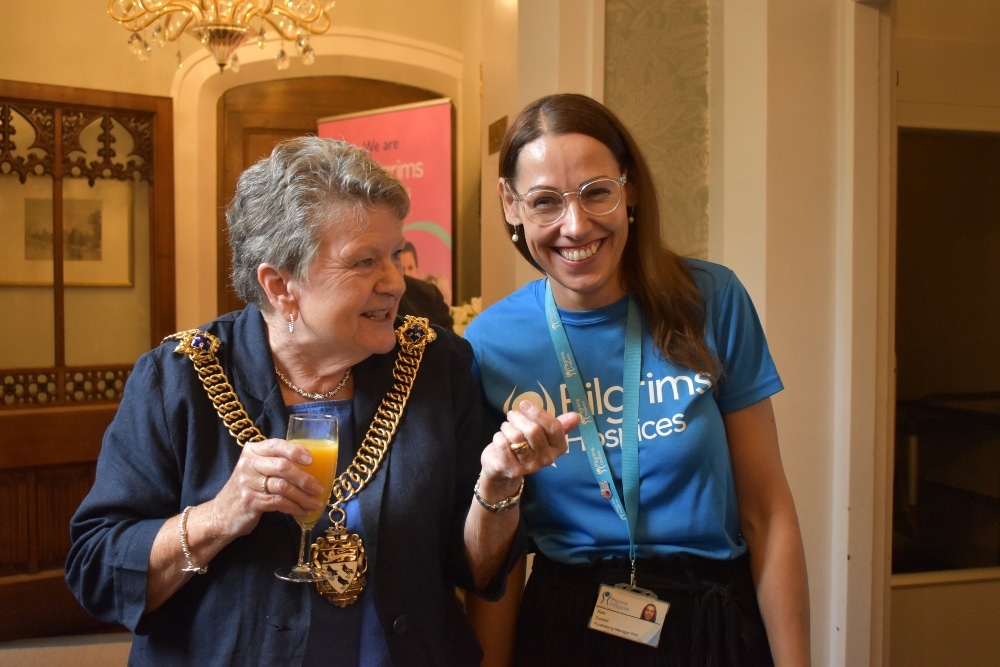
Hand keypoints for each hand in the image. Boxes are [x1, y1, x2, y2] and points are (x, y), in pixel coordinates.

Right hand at [207, 438, 328, 539]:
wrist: (221, 514)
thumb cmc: (248, 488)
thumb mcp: (258, 469)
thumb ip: (277, 462)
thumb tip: (314, 465)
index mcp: (253, 451)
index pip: (276, 445)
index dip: (295, 451)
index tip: (311, 460)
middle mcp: (248, 464)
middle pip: (283, 467)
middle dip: (304, 479)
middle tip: (318, 488)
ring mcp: (247, 482)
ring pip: (283, 487)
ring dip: (303, 497)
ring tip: (315, 503)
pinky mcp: (249, 501)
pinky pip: (278, 502)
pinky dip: (294, 508)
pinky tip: (302, 512)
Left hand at [479, 400, 580, 495]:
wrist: (504, 469)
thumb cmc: (526, 445)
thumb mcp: (543, 434)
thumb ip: (559, 425)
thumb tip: (577, 416)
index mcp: (558, 448)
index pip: (553, 427)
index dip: (538, 413)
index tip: (525, 404)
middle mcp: (547, 459)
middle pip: (533, 430)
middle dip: (519, 418)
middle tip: (512, 415)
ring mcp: (529, 466)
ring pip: (516, 436)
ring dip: (507, 426)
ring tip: (506, 427)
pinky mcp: (511, 470)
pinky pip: (502, 444)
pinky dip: (498, 437)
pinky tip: (500, 439)